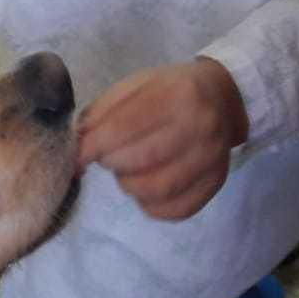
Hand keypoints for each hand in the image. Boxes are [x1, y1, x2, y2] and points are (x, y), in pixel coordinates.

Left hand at [78, 59, 248, 220]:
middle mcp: (201, 126)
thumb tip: (76, 151)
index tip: (78, 156)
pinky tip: (148, 187)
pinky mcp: (215, 183)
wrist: (221, 97)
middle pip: (138, 161)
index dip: (92, 147)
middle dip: (112, 163)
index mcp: (177, 93)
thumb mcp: (132, 87)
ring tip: (131, 169)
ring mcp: (213, 157)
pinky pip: (174, 210)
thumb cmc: (167, 91)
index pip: (123, 128)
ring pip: (154, 190)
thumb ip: (99, 115)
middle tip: (111, 156)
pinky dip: (151, 204)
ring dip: (130, 184)